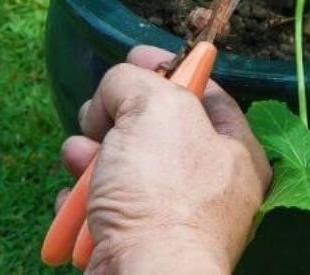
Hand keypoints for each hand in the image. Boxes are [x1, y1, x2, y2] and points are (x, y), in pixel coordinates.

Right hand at [57, 46, 270, 273]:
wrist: (143, 274)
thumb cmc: (162, 193)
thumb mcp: (154, 106)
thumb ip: (134, 80)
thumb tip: (114, 92)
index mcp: (233, 151)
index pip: (203, 92)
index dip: (167, 68)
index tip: (134, 55)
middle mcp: (206, 185)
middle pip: (150, 129)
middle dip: (113, 119)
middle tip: (100, 121)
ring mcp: (167, 216)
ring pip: (116, 166)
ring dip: (88, 158)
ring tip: (80, 163)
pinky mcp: (132, 240)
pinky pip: (99, 207)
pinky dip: (80, 202)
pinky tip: (76, 205)